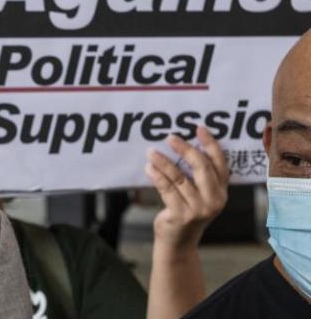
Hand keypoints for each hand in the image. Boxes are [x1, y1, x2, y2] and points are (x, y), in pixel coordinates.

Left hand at [145, 126, 228, 250]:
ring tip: (151, 151)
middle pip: (202, 167)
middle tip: (171, 137)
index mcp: (222, 192)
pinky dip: (157, 176)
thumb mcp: (199, 195)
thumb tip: (181, 145)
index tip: (199, 128)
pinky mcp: (182, 215)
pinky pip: (167, 189)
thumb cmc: (187, 212)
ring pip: (180, 178)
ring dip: (164, 162)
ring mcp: (199, 209)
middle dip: (186, 149)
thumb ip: (198, 176)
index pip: (220, 164)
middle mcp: (214, 200)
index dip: (211, 145)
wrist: (178, 242)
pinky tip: (149, 167)